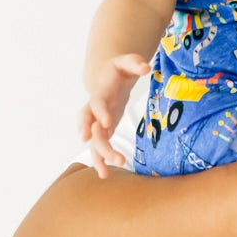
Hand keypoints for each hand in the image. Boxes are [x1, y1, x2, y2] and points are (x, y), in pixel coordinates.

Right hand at [78, 53, 149, 176]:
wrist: (106, 76)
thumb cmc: (119, 69)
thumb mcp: (127, 62)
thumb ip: (135, 63)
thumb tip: (146, 67)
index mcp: (100, 93)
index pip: (97, 103)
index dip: (100, 112)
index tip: (106, 123)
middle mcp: (94, 110)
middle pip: (90, 126)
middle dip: (97, 141)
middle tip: (111, 154)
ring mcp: (95, 122)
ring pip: (93, 141)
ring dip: (99, 156)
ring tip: (105, 173)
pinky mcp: (101, 131)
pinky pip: (97, 147)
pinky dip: (100, 160)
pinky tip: (105, 174)